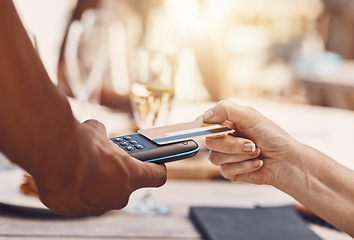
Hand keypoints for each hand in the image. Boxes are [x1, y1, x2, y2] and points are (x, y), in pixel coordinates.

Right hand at [36, 119, 166, 216]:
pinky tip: (66, 177)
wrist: (56, 160)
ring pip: (102, 195)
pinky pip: (80, 200)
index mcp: (132, 176)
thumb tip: (96, 131)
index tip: (155, 163)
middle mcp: (119, 196)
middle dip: (117, 174)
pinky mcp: (76, 211)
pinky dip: (75, 191)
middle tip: (106, 162)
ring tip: (81, 168)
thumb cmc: (82, 145)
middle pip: (125, 186)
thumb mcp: (97, 132)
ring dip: (96, 184)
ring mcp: (98, 206)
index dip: (157, 169)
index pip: (157, 177)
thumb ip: (102, 135)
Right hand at [202, 100, 298, 185]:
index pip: (204, 122)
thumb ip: (226, 109)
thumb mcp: (251, 116)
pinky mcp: (230, 171)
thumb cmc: (273, 136)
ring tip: (256, 152)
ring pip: (215, 158)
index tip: (209, 128)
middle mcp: (224, 139)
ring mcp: (225, 156)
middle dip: (232, 144)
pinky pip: (226, 170)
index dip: (203, 126)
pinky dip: (245, 166)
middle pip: (209, 142)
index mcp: (226, 123)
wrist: (287, 161)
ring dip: (240, 156)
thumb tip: (205, 116)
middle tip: (251, 144)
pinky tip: (257, 163)